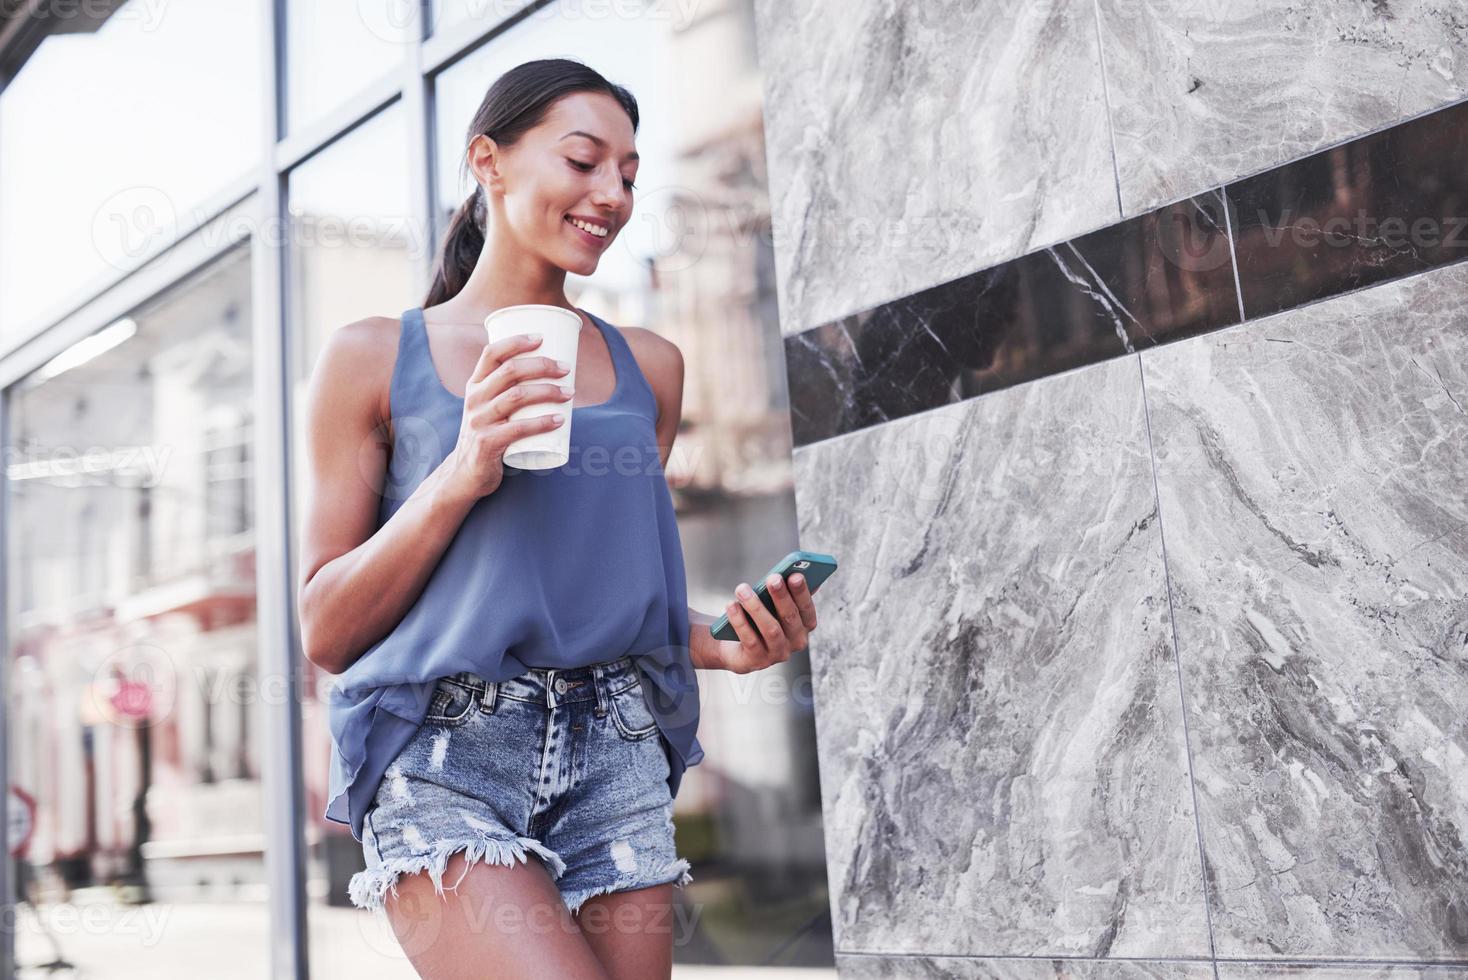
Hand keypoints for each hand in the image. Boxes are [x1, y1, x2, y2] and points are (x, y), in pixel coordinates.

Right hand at [445, 333, 575, 500]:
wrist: (466, 473)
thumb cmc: (489, 434)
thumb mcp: (489, 407)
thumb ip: (509, 390)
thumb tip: (550, 370)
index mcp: (475, 385)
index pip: (492, 353)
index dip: (516, 341)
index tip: (542, 337)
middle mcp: (474, 399)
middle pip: (510, 371)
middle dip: (542, 365)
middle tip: (566, 369)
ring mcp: (479, 421)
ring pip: (517, 397)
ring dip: (548, 391)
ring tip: (569, 393)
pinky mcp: (487, 443)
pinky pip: (518, 429)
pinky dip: (542, 423)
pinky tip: (560, 420)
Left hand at [705, 573, 819, 673]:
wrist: (735, 647)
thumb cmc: (759, 620)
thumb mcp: (773, 605)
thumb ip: (787, 592)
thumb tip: (798, 572)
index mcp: (804, 626)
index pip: (807, 609)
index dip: (802, 593)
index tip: (795, 575)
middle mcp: (795, 642)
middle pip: (790, 618)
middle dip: (781, 596)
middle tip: (772, 578)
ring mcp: (777, 654)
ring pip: (770, 629)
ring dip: (756, 607)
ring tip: (743, 589)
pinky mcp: (756, 661)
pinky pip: (749, 639)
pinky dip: (739, 621)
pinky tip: (731, 605)